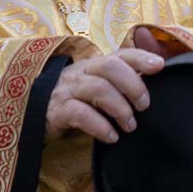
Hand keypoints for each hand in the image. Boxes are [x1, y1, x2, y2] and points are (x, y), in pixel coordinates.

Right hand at [45, 46, 165, 142]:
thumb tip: (158, 68)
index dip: (141, 57)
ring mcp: (67, 89)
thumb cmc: (75, 101)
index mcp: (94, 65)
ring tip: (130, 126)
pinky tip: (112, 137)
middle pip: (109, 67)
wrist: (33, 114)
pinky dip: (100, 126)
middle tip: (144, 106)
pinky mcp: (56, 111)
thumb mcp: (98, 87)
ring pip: (98, 89)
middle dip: (133, 84)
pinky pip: (81, 114)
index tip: (160, 65)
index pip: (120, 54)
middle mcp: (81, 72)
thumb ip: (123, 79)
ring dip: (120, 109)